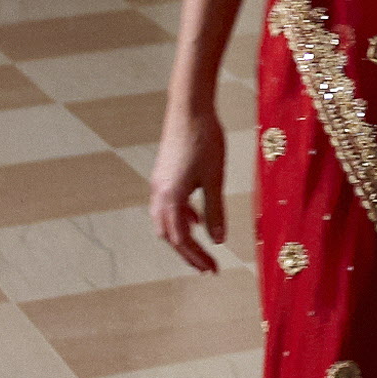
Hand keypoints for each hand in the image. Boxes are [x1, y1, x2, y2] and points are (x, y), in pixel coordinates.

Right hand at [149, 99, 232, 271]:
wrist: (189, 108)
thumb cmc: (205, 140)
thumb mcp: (214, 179)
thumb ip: (215, 211)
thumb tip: (217, 240)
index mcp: (171, 198)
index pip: (182, 239)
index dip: (196, 257)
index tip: (212, 270)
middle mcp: (159, 193)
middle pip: (169, 234)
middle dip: (187, 253)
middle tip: (205, 267)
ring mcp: (159, 183)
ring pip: (165, 221)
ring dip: (181, 237)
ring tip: (199, 249)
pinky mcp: (164, 174)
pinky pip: (168, 205)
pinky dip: (181, 217)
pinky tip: (197, 218)